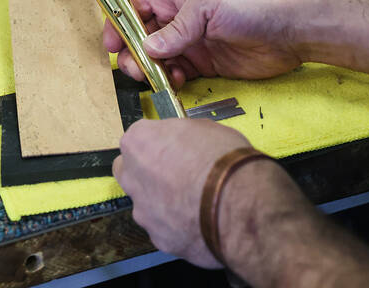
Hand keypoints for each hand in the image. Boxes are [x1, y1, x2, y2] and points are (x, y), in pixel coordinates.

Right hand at [105, 0, 303, 87]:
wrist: (288, 30)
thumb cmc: (251, 4)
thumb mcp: (207, 4)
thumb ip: (176, 27)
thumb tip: (148, 47)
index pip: (138, 6)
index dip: (121, 23)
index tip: (111, 43)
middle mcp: (181, 17)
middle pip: (142, 35)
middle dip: (132, 52)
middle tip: (134, 68)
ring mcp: (193, 41)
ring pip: (157, 57)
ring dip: (150, 69)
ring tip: (155, 76)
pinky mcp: (205, 63)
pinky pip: (177, 73)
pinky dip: (170, 79)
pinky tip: (175, 81)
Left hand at [112, 117, 253, 268]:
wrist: (238, 207)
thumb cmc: (223, 160)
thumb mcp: (206, 128)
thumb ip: (182, 136)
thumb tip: (185, 143)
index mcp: (139, 142)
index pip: (140, 138)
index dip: (161, 144)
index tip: (177, 148)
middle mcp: (132, 177)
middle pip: (130, 171)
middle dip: (147, 172)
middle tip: (177, 174)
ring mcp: (143, 211)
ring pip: (146, 205)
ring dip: (163, 202)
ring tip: (197, 203)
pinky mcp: (159, 240)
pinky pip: (165, 229)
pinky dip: (179, 226)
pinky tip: (202, 222)